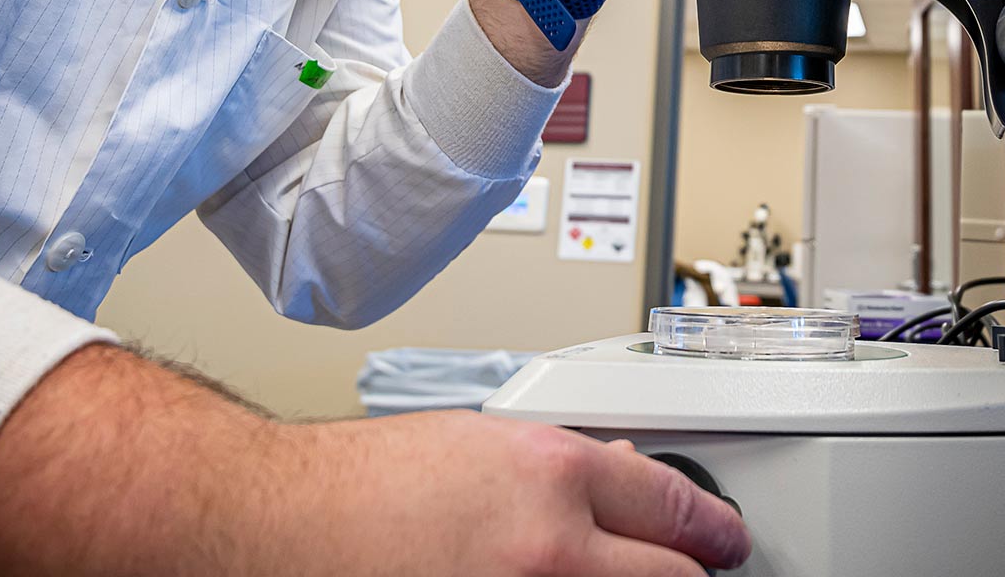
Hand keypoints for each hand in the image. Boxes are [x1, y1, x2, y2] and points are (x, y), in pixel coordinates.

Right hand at [295, 411, 750, 574]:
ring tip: (593, 573)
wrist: (279, 522)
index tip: (725, 541)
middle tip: (683, 570)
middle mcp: (552, 548)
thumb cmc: (362, 483)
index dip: (714, 528)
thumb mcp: (479, 440)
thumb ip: (561, 463)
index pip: (678, 510)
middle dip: (684, 573)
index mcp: (554, 474)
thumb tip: (622, 474)